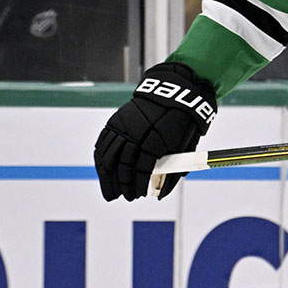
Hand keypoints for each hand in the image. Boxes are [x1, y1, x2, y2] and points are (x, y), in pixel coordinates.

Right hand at [94, 62, 216, 200]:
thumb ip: (172, 170)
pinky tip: (104, 170)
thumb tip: (160, 195)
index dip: (138, 185)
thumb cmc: (183, 121)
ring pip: (109, 156)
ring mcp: (124, 125)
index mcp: (157, 139)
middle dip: (124, 185)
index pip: (142, 169)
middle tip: (127, 197)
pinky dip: (102, 159)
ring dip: (108, 177)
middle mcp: (137, 132)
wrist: (174, 91)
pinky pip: (103, 143)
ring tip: (112, 191)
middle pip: (124, 165)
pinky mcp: (116, 120)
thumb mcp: (185, 145)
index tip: (138, 195)